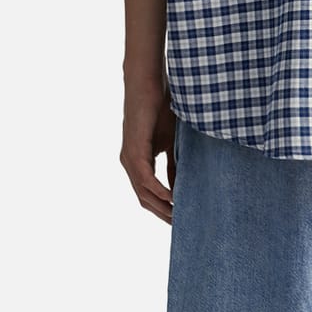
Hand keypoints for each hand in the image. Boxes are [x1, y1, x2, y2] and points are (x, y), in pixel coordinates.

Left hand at [120, 79, 176, 223]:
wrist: (148, 85)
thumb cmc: (160, 109)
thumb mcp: (171, 144)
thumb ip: (174, 167)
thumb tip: (180, 188)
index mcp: (137, 163)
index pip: (148, 195)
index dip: (163, 209)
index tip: (180, 220)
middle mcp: (130, 163)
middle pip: (144, 200)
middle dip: (163, 214)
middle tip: (182, 226)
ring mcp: (129, 158)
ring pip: (144, 193)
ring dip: (162, 207)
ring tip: (179, 217)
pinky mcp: (134, 151)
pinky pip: (146, 179)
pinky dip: (160, 191)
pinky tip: (173, 199)